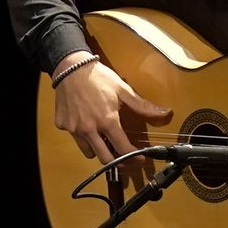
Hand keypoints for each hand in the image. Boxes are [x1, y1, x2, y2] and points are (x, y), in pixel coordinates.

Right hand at [52, 51, 170, 163]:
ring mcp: (74, 128)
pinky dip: (81, 136)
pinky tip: (85, 124)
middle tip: (122, 155)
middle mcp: (90, 128)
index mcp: (107, 121)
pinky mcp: (63, 125)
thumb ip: (142, 105)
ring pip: (88, 152)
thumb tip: (164, 112)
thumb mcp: (122, 90)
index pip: (123, 149)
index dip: (134, 157)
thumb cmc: (98, 77)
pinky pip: (74, 138)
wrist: (71, 67)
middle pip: (105, 159)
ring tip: (103, 139)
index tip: (139, 159)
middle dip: (116, 160)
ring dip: (98, 150)